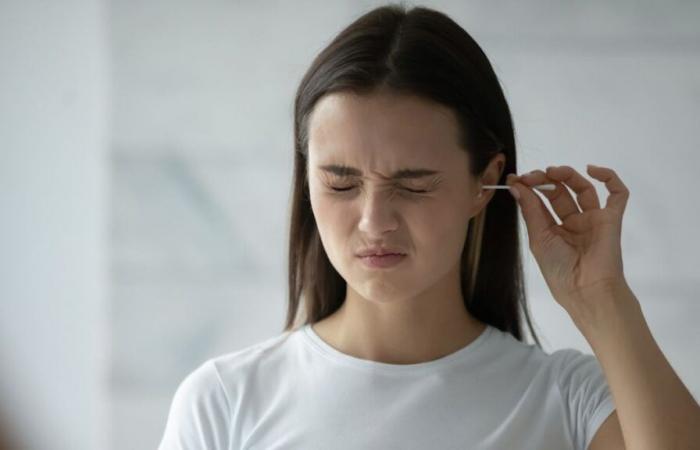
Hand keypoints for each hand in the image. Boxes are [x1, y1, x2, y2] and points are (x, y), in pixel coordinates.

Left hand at [506, 165, 630, 316]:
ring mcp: (593, 220)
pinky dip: (609, 178)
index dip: (529, 188)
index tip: (516, 178)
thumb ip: (530, 210)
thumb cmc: (560, 271)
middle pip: (560, 192)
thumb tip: (516, 186)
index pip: (541, 202)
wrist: (586, 290)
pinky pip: (618, 195)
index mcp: (553, 230)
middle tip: (532, 176)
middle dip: (545, 180)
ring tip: (553, 171)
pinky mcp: (611, 219)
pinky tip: (592, 170)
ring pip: (583, 188)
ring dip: (568, 175)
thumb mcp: (538, 238)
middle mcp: (573, 223)